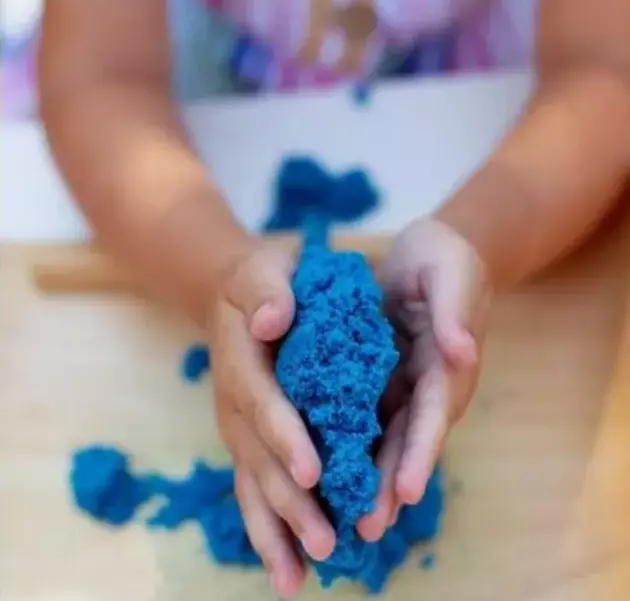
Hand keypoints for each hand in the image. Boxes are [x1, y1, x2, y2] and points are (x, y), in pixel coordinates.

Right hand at [206, 242, 335, 598]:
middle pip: (260, 458)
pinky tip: (287, 569)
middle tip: (323, 540)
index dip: (285, 435)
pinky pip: (254, 489)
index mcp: (243, 363)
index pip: (263, 402)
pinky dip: (268, 530)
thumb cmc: (257, 283)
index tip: (312, 469)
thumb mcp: (261, 271)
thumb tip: (274, 319)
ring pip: (254, 485)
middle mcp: (235, 405)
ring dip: (277, 531)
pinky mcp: (247, 442)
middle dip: (291, 501)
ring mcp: (238, 429)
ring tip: (298, 577)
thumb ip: (267, 291)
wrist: (233, 299)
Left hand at [357, 218, 492, 541]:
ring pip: (386, 440)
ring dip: (371, 480)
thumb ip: (455, 311)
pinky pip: (365, 418)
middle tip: (368, 528)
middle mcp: (426, 386)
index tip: (404, 489)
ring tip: (348, 522)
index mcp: (447, 366)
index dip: (420, 452)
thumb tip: (463, 352)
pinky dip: (351, 448)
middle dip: (390, 484)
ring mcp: (403, 387)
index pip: (434, 414)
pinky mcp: (380, 380)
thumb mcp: (450, 273)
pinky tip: (329, 475)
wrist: (428, 253)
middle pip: (409, 441)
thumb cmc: (445, 259)